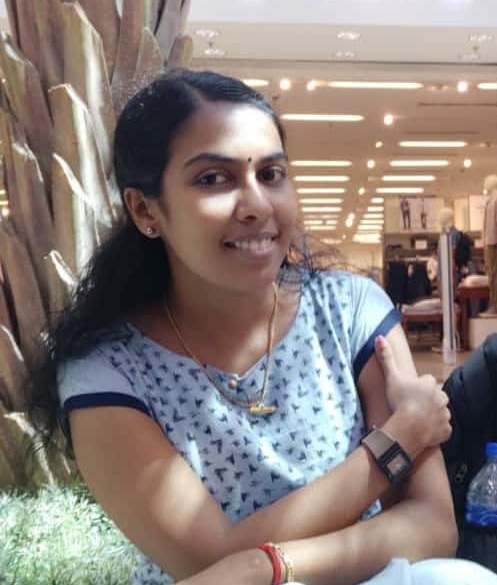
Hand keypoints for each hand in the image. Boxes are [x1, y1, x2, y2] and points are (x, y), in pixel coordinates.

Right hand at [374, 335, 450, 454]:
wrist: (409, 427)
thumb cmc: (401, 400)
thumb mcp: (392, 377)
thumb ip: (386, 358)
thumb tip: (379, 337)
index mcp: (430, 383)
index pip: (427, 382)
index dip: (418, 387)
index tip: (409, 393)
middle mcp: (441, 396)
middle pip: (436, 397)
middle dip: (428, 401)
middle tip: (413, 408)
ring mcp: (445, 414)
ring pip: (440, 413)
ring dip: (432, 416)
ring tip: (417, 422)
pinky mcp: (447, 430)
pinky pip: (443, 430)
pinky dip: (436, 431)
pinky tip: (424, 432)